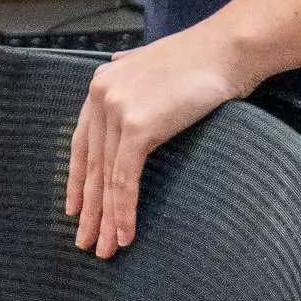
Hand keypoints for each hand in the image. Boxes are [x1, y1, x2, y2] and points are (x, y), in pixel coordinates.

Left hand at [63, 25, 251, 256]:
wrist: (226, 51)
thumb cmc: (199, 59)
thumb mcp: (152, 60)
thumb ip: (131, 69)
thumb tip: (118, 63)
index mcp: (101, 84)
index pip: (83, 143)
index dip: (78, 179)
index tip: (75, 209)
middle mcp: (101, 95)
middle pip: (91, 165)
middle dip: (89, 209)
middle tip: (85, 243)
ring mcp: (116, 110)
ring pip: (106, 178)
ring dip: (105, 219)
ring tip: (105, 250)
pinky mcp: (137, 126)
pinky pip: (125, 178)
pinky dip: (124, 210)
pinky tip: (125, 235)